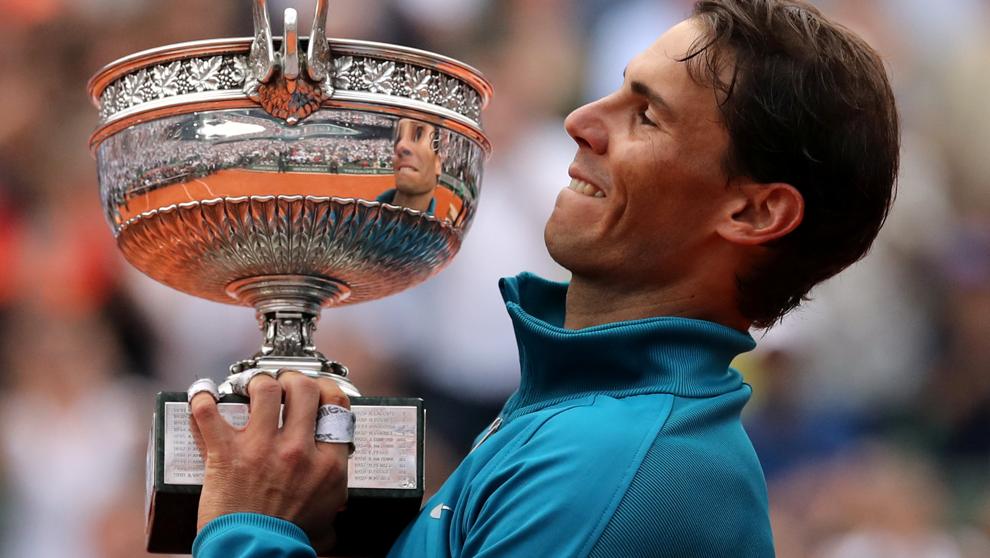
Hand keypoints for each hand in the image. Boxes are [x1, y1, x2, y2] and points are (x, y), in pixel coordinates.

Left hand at [189, 371, 349, 547]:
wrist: (253, 556)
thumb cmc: (287, 544)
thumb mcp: (325, 521)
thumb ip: (331, 504)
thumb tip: (334, 510)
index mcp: (327, 464)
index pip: (337, 406)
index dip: (327, 390)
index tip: (318, 390)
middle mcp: (297, 449)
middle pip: (304, 388)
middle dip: (294, 380)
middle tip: (285, 385)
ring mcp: (260, 448)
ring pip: (265, 389)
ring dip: (258, 383)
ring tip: (252, 387)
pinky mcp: (226, 453)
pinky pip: (209, 412)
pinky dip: (202, 398)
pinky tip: (203, 394)